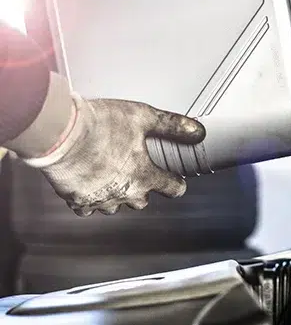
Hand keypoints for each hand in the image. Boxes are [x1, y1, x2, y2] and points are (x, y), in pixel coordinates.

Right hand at [22, 95, 204, 215]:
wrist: (58, 131)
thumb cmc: (99, 124)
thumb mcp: (143, 117)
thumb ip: (173, 125)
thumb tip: (198, 131)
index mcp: (145, 177)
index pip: (173, 189)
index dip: (175, 183)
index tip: (173, 180)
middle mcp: (126, 194)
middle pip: (142, 201)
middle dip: (142, 188)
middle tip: (134, 170)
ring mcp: (101, 200)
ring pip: (116, 205)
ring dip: (116, 194)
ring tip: (109, 175)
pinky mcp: (78, 201)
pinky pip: (89, 207)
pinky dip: (91, 197)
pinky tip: (89, 182)